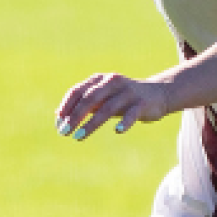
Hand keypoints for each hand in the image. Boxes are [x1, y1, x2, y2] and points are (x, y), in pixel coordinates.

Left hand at [54, 73, 179, 139]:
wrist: (158, 94)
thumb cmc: (123, 98)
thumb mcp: (102, 98)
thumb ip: (83, 105)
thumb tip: (59, 115)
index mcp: (99, 80)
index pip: (77, 91)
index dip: (66, 106)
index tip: (58, 122)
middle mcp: (112, 82)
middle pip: (89, 98)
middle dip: (75, 116)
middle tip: (64, 132)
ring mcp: (128, 92)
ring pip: (107, 108)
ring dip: (91, 124)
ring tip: (78, 137)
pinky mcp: (142, 103)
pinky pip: (131, 114)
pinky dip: (124, 122)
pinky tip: (117, 131)